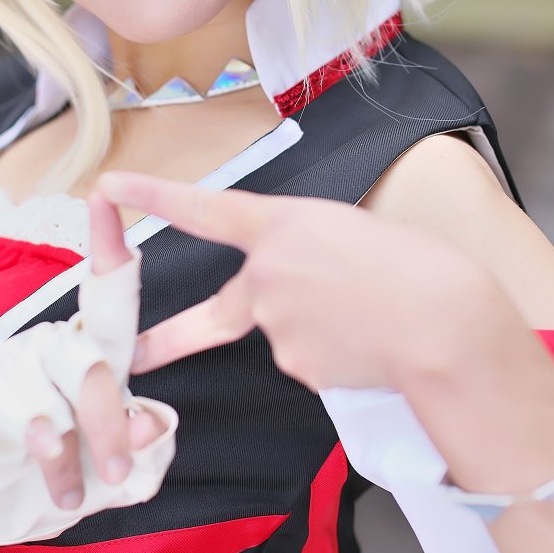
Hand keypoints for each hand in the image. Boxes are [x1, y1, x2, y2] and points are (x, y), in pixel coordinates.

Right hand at [0, 190, 178, 545]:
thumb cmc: (34, 468)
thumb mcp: (95, 463)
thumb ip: (127, 442)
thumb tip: (156, 419)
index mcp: (85, 350)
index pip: (107, 294)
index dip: (107, 245)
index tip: (104, 193)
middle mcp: (52, 346)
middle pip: (97, 362)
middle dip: (113, 420)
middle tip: (119, 471)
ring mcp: (15, 367)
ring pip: (71, 389)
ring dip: (84, 446)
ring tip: (84, 493)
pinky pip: (36, 422)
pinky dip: (54, 465)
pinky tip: (55, 493)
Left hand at [94, 169, 477, 393]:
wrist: (444, 324)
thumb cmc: (421, 269)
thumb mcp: (355, 233)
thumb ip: (310, 254)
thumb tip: (298, 292)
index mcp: (284, 224)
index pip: (204, 208)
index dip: (153, 195)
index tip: (109, 186)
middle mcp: (266, 274)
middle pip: (216, 312)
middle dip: (168, 339)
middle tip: (135, 354)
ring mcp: (275, 325)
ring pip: (285, 333)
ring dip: (319, 331)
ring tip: (372, 318)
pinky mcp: (295, 366)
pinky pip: (309, 361)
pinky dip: (336, 356)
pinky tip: (369, 345)